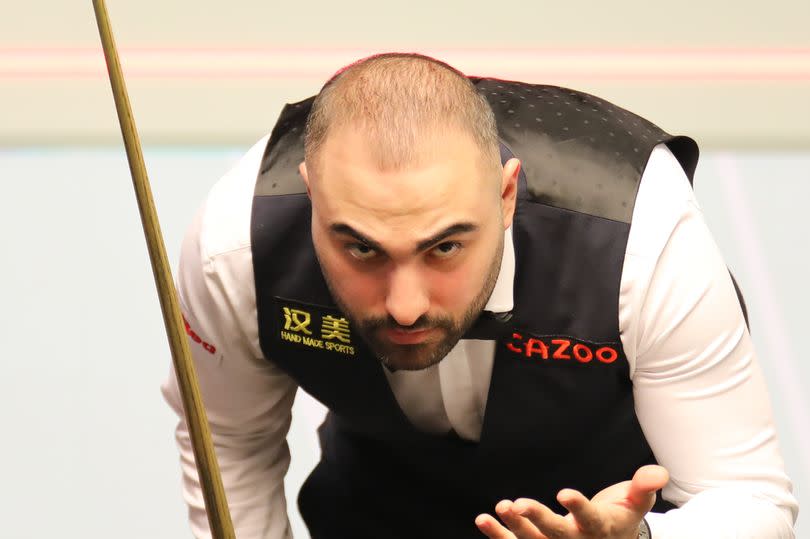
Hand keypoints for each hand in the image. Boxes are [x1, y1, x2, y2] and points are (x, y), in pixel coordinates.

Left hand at [475, 465, 668, 538]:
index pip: (590, 520)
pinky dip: (499, 534)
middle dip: (537, 520)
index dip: (578, 507)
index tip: (563, 493)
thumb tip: (657, 472)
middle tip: (519, 503)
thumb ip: (644, 486)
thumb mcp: (637, 502)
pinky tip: (483, 519)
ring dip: (512, 527)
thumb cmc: (622, 516)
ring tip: (500, 508)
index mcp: (601, 530)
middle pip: (556, 534)